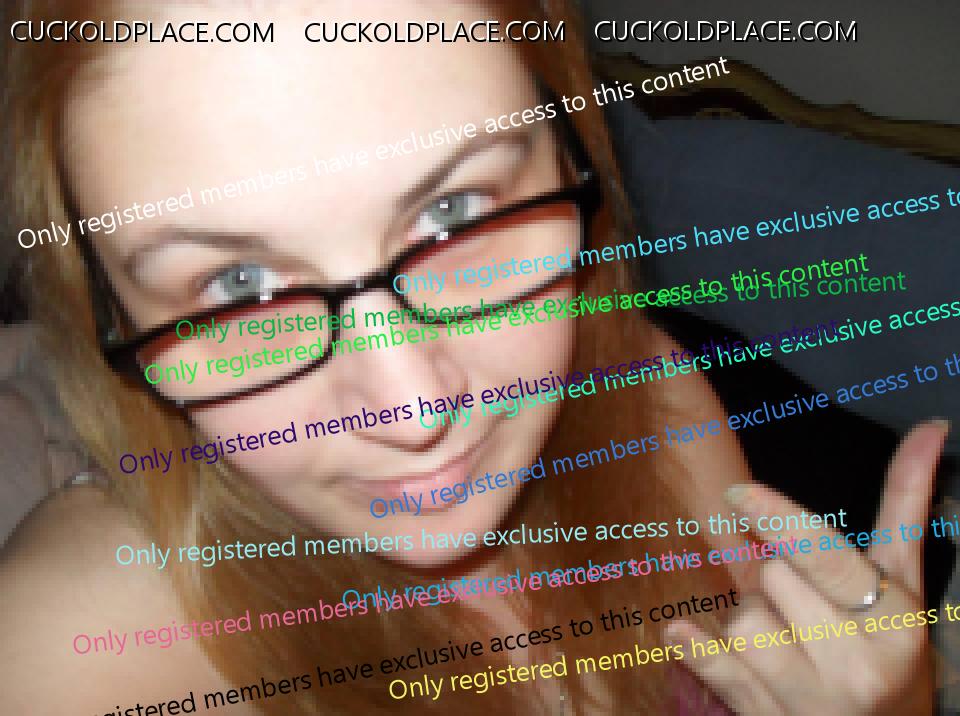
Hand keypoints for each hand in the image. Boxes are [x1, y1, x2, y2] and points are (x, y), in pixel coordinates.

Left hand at [666, 420, 947, 714]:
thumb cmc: (891, 647)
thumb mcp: (904, 581)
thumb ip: (904, 504)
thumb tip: (931, 429)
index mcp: (892, 621)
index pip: (826, 559)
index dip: (780, 522)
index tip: (738, 493)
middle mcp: (854, 665)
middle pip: (773, 580)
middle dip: (776, 577)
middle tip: (801, 601)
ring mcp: (810, 701)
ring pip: (743, 621)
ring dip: (749, 618)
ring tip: (786, 639)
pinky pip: (718, 672)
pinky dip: (695, 649)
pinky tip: (679, 631)